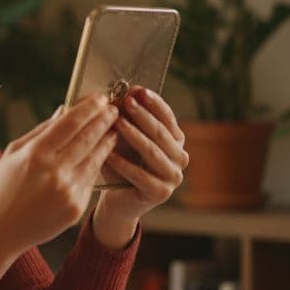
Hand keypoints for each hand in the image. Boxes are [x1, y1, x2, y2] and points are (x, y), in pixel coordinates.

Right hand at [0, 95, 118, 289]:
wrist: (1, 230)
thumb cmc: (3, 187)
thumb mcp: (14, 153)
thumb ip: (41, 130)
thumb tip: (65, 110)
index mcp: (36, 154)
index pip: (70, 123)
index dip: (88, 108)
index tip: (100, 98)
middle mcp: (54, 172)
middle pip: (88, 138)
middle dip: (104, 120)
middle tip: (114, 109)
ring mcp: (68, 191)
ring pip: (95, 159)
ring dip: (106, 142)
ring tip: (113, 130)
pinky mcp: (76, 207)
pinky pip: (90, 180)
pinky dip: (97, 164)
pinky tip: (102, 155)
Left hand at [93, 87, 187, 247]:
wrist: (119, 199)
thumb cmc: (121, 163)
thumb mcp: (124, 137)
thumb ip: (128, 117)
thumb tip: (125, 91)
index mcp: (176, 140)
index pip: (167, 117)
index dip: (153, 102)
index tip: (138, 90)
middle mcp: (181, 157)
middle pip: (160, 132)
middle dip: (142, 115)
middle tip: (126, 101)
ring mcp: (174, 177)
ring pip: (152, 151)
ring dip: (133, 135)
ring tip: (116, 122)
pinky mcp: (161, 193)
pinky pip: (140, 175)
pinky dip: (123, 163)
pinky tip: (109, 153)